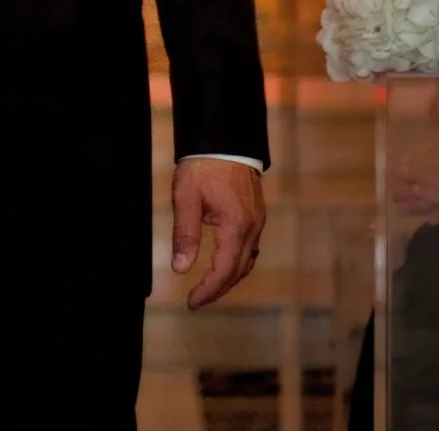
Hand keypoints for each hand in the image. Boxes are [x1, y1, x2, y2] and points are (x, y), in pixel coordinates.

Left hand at [171, 158, 264, 308]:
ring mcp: (258, 220)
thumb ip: (186, 235)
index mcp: (236, 226)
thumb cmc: (203, 166)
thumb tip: (180, 268)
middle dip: (218, 288)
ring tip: (209, 287)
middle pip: (238, 270)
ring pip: (247, 260)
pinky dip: (237, 261)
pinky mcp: (256, 213)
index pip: (224, 270)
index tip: (192, 302)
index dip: (208, 290)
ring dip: (230, 276)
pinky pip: (250, 246)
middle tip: (197, 299)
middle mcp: (252, 227)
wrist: (224, 138)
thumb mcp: (187, 198)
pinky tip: (225, 262)